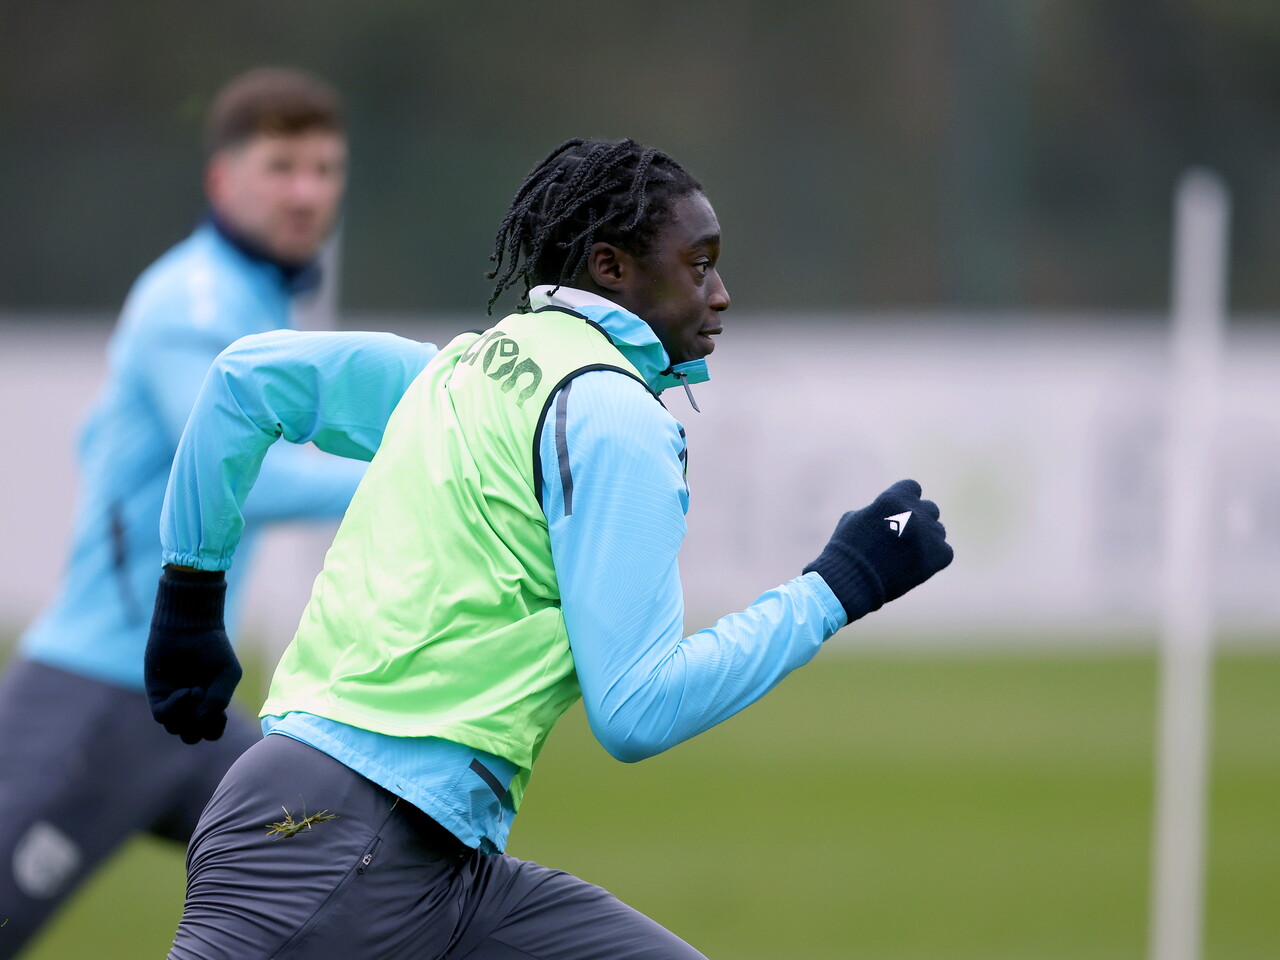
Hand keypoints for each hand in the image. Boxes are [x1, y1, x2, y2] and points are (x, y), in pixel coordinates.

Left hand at [144, 567, 241, 743]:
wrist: (190, 627)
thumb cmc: (214, 648)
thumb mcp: (228, 674)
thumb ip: (219, 700)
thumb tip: (199, 721)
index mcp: (209, 704)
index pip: (210, 732)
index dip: (214, 729)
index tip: (221, 712)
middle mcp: (189, 706)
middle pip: (191, 736)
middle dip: (199, 728)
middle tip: (205, 706)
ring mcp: (172, 701)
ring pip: (175, 729)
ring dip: (187, 716)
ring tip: (196, 690)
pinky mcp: (156, 694)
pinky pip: (162, 715)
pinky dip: (175, 707)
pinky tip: (185, 690)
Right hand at [804, 479, 953, 622]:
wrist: (851, 580)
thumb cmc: (847, 550)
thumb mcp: (854, 519)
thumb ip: (877, 510)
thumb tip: (886, 513)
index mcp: (893, 499)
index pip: (912, 487)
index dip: (905, 499)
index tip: (898, 512)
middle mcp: (915, 513)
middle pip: (929, 508)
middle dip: (918, 519)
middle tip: (904, 536)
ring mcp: (928, 534)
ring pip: (938, 530)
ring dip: (927, 538)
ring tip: (907, 555)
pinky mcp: (938, 556)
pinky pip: (945, 551)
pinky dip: (933, 558)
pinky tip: (916, 565)